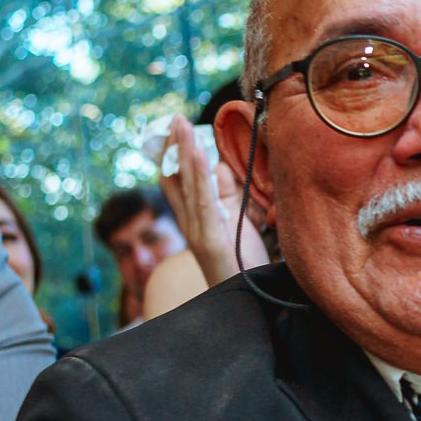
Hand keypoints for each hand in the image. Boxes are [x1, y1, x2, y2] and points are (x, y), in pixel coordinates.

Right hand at [158, 115, 262, 284]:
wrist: (246, 302)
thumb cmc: (243, 265)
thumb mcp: (237, 224)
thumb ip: (228, 196)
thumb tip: (218, 165)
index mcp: (197, 220)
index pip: (178, 182)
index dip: (174, 156)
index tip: (175, 129)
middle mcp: (192, 223)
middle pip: (178, 178)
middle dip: (176, 147)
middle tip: (174, 119)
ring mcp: (199, 231)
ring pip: (188, 185)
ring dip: (184, 154)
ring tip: (181, 127)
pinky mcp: (212, 240)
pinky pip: (205, 203)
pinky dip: (199, 178)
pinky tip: (198, 157)